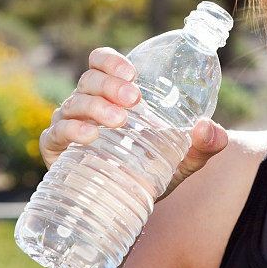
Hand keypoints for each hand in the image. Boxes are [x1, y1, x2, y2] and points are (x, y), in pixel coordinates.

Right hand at [41, 47, 228, 200]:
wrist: (134, 206)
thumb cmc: (156, 169)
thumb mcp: (185, 157)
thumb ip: (206, 144)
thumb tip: (210, 130)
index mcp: (113, 94)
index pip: (101, 63)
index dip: (111, 61)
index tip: (131, 73)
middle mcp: (88, 104)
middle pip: (89, 80)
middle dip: (110, 85)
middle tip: (134, 99)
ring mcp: (71, 125)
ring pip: (74, 103)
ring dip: (95, 107)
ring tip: (119, 120)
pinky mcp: (57, 150)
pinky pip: (56, 133)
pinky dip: (71, 130)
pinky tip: (90, 136)